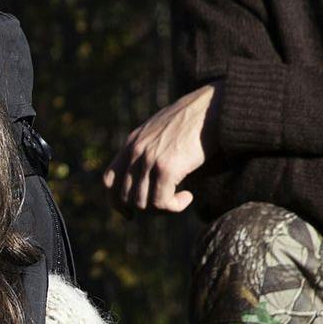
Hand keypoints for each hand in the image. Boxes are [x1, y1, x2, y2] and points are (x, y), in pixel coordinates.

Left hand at [98, 85, 215, 214]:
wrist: (213, 109)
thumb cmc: (195, 121)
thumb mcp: (162, 132)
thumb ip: (150, 150)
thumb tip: (148, 177)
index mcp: (132, 143)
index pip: (109, 180)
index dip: (116, 202)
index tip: (129, 215)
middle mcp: (135, 151)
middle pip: (126, 197)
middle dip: (146, 209)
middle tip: (168, 205)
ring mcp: (148, 159)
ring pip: (143, 204)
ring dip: (163, 208)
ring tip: (180, 199)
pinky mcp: (166, 168)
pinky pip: (161, 202)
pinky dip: (175, 207)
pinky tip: (188, 197)